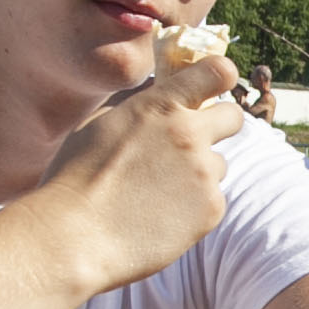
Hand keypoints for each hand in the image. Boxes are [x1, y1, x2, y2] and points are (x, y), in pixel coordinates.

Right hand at [30, 49, 247, 291]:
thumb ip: (136, 105)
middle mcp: (189, 134)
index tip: (215, 87)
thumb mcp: (98, 124)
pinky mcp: (212, 209)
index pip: (217, 71)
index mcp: (160, 106)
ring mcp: (204, 172)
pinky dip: (194, 207)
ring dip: (199, 174)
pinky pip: (213, 200)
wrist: (75, 236)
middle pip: (233, 117)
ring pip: (218, 165)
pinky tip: (160, 217)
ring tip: (158, 193)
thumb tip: (155, 92)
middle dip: (218, 126)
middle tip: (192, 145)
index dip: (220, 77)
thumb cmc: (75, 180)